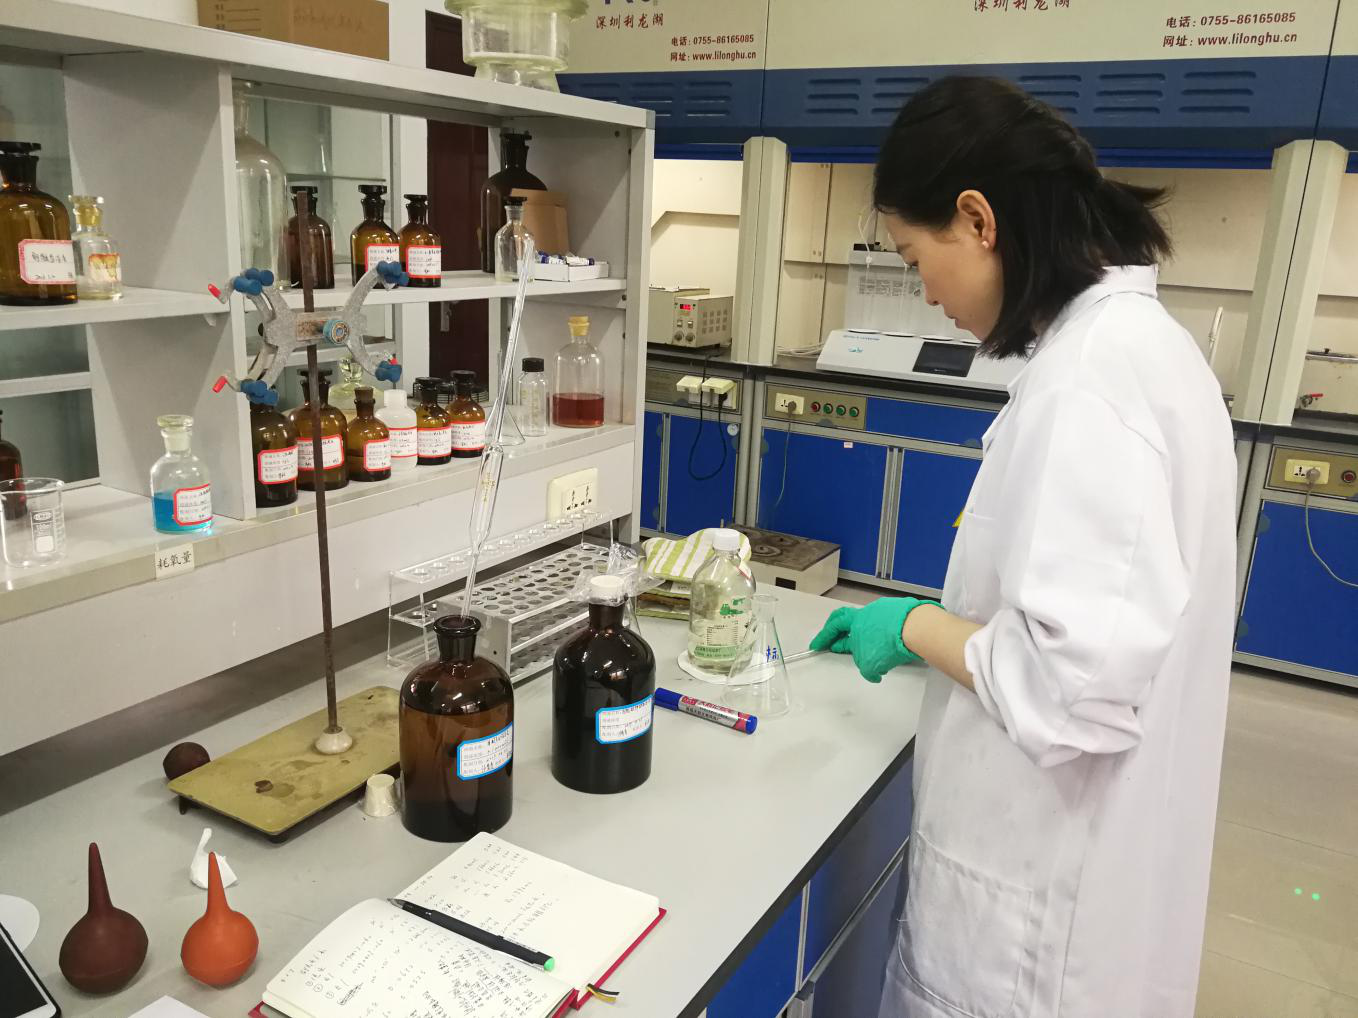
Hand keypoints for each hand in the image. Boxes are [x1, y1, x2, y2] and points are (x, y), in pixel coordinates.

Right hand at [810, 598, 934, 682]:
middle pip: (845, 618)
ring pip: (867, 623)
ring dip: (864, 636)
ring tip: (870, 650)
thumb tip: (874, 673)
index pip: (833, 628)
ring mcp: (883, 611)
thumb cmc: (886, 645)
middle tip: (834, 640)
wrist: (914, 628)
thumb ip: (867, 669)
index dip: (823, 638)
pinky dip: (883, 636)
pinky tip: (890, 646)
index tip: (816, 646)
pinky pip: (885, 625)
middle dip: (838, 631)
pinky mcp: (899, 613)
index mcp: (854, 622)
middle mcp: (866, 614)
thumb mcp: (870, 664)